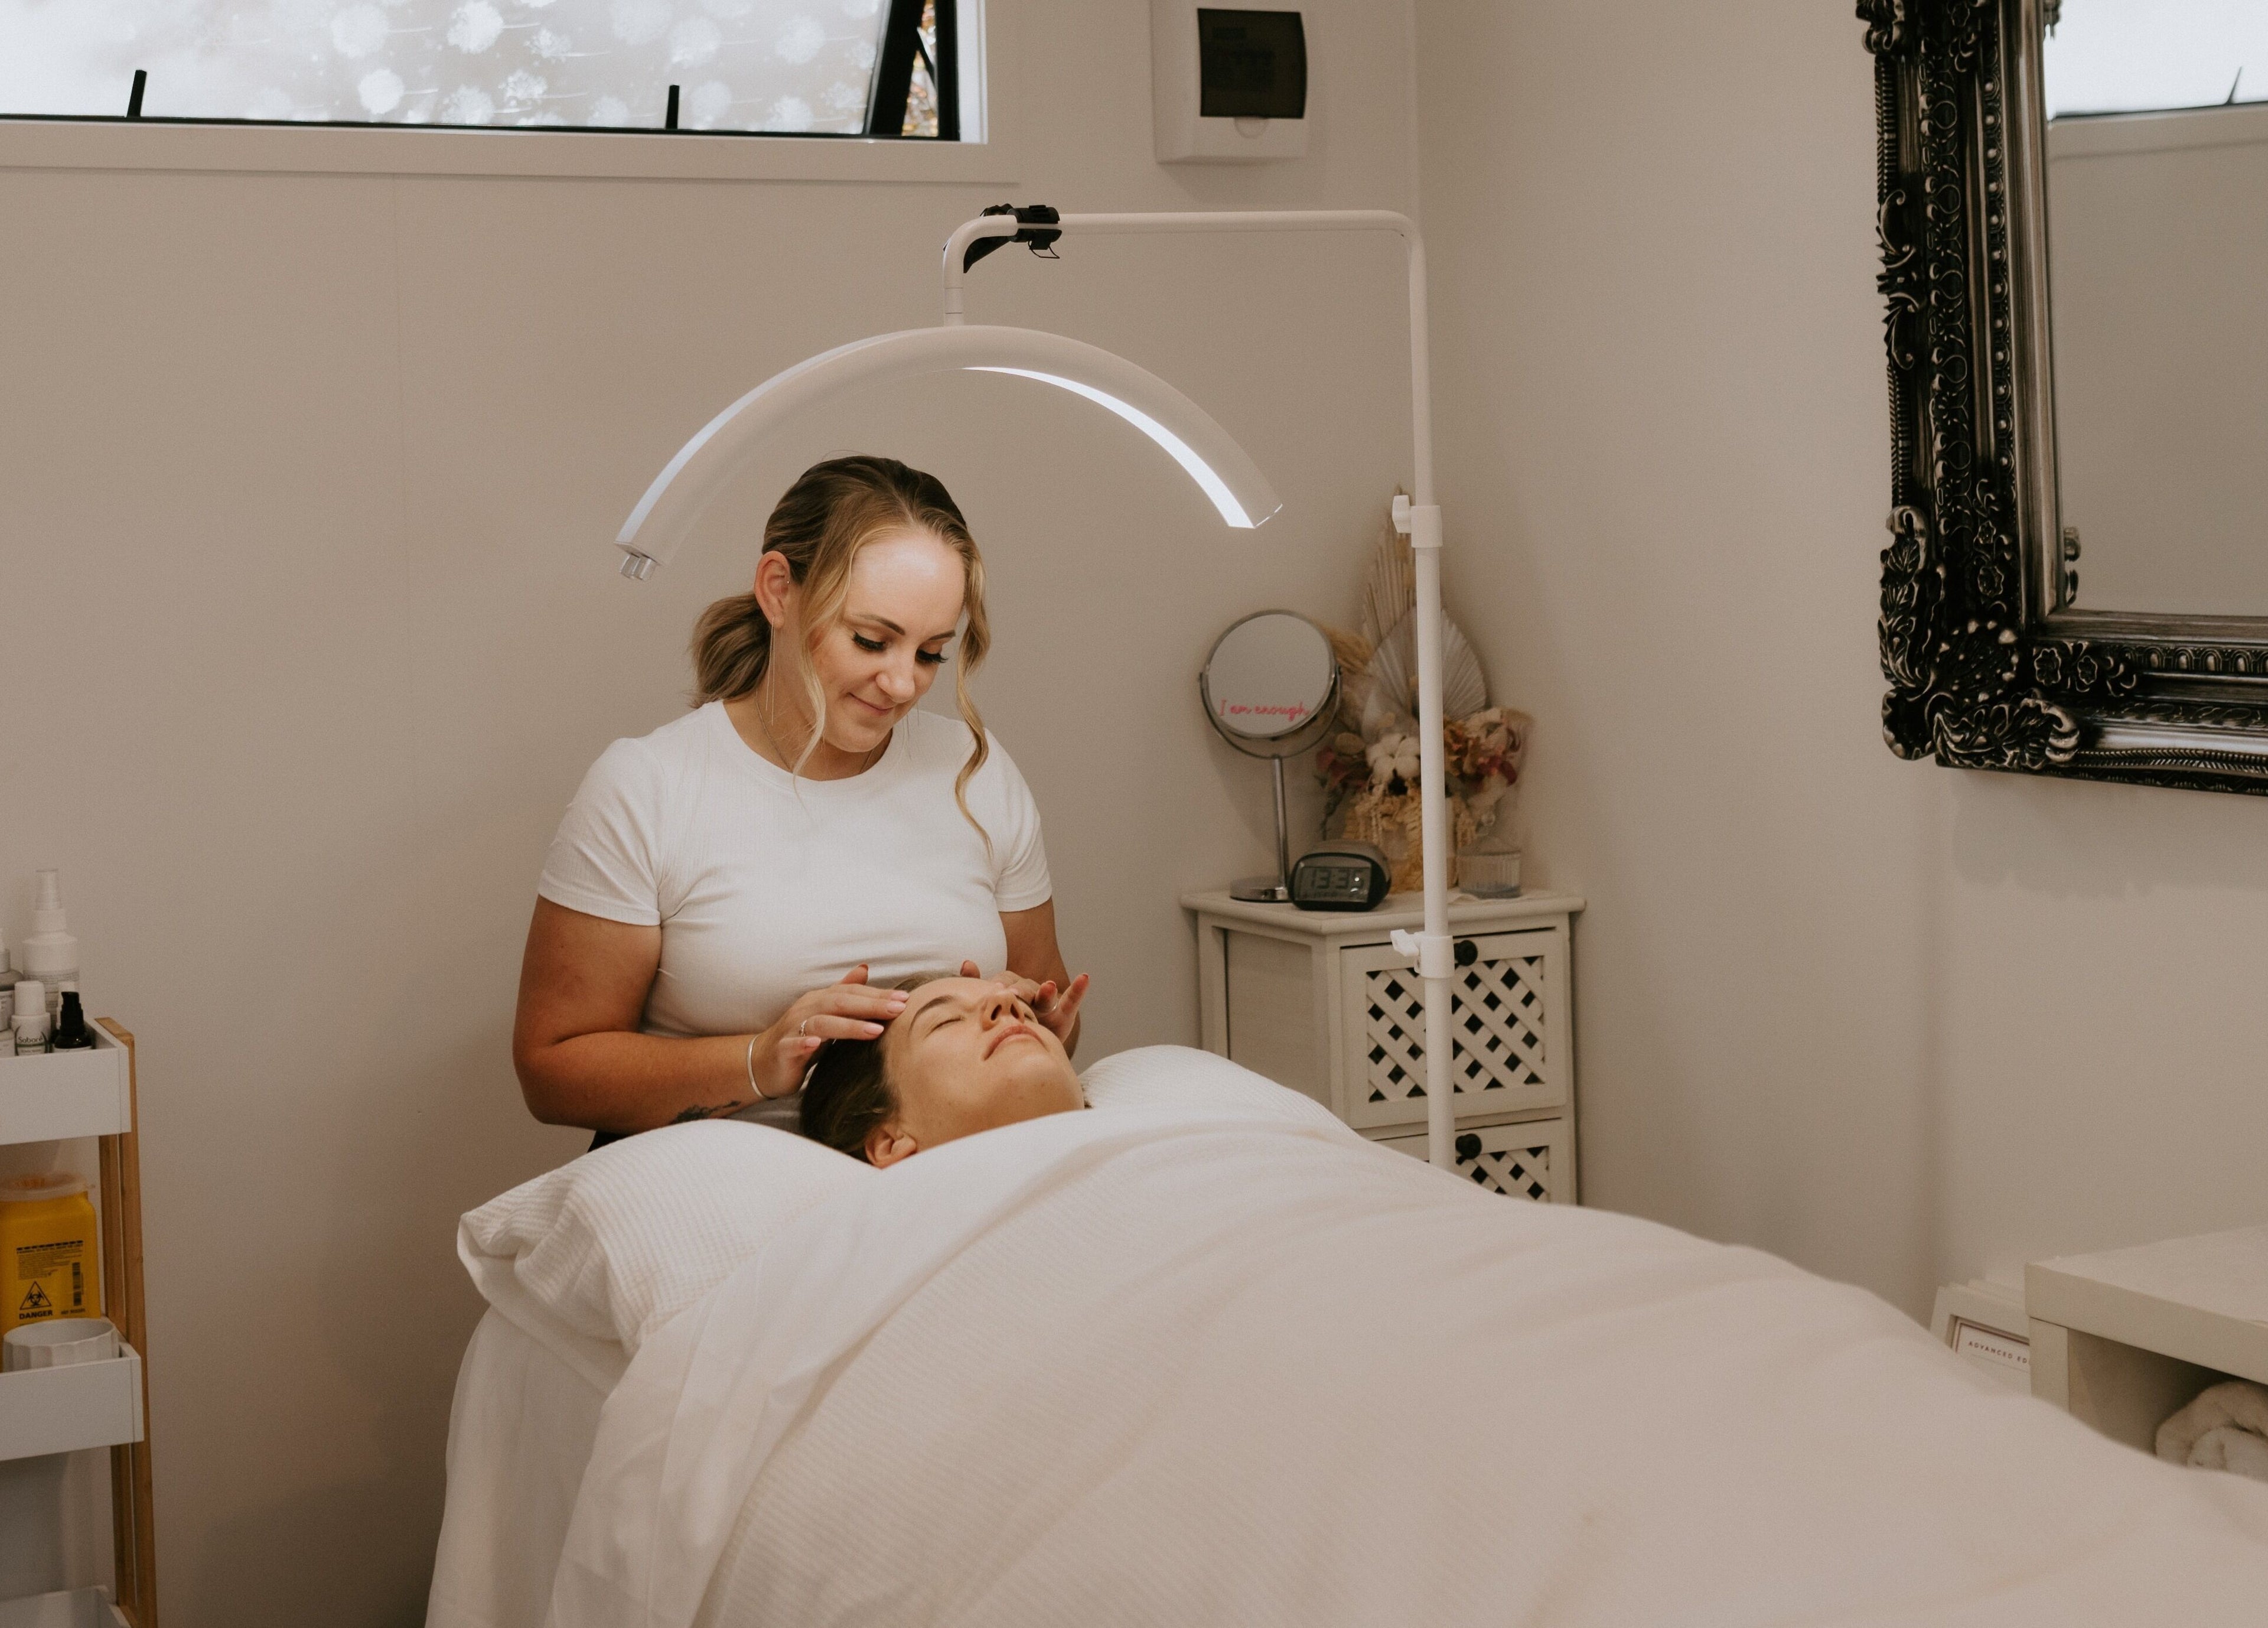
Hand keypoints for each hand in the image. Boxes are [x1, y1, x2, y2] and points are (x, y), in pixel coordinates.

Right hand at [753, 966, 908, 1099]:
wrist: (763, 1063)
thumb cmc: (800, 1037)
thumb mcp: (825, 1013)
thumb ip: (845, 992)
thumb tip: (865, 968)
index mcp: (820, 1000)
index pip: (852, 993)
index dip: (878, 995)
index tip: (906, 999)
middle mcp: (807, 1009)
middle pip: (841, 1003)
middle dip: (872, 1005)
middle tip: (899, 1009)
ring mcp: (793, 1028)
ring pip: (822, 1023)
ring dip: (849, 1026)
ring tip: (875, 1030)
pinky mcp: (783, 1050)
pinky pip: (794, 1044)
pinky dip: (805, 1043)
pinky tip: (817, 1045)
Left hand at [958, 960, 1089, 1047]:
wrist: (1016, 1062)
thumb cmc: (998, 1034)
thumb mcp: (987, 1015)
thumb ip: (977, 989)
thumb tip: (967, 963)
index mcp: (1007, 994)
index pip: (1005, 983)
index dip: (1000, 984)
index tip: (994, 988)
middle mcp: (1028, 996)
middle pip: (1025, 986)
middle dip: (1020, 990)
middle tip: (1014, 996)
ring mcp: (1046, 1006)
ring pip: (1045, 994)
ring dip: (1047, 989)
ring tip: (1048, 987)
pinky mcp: (1063, 1016)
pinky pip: (1071, 1001)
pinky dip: (1078, 990)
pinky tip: (1084, 977)